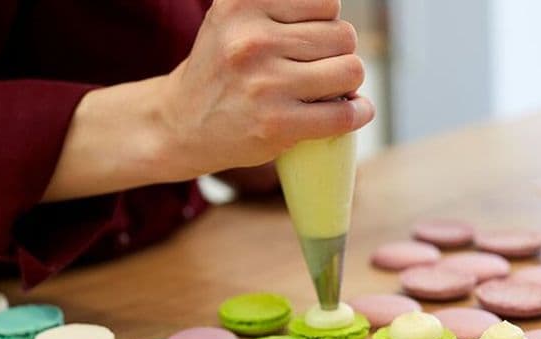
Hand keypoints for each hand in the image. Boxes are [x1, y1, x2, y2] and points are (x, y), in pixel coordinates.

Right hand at [161, 0, 374, 174]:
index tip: (308, 40)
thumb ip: (278, 7)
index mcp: (241, 4)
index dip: (324, 22)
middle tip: (316, 69)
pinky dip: (358, 113)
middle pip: (343, 35)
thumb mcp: (235, 19)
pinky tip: (355, 111)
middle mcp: (251, 39)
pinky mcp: (276, 124)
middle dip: (338, 53)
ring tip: (327, 89)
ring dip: (348, 82)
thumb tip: (336, 10)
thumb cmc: (222, 69)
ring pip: (350, 70)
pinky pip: (344, 113)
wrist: (181, 123)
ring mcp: (264, 83)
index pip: (325, 1)